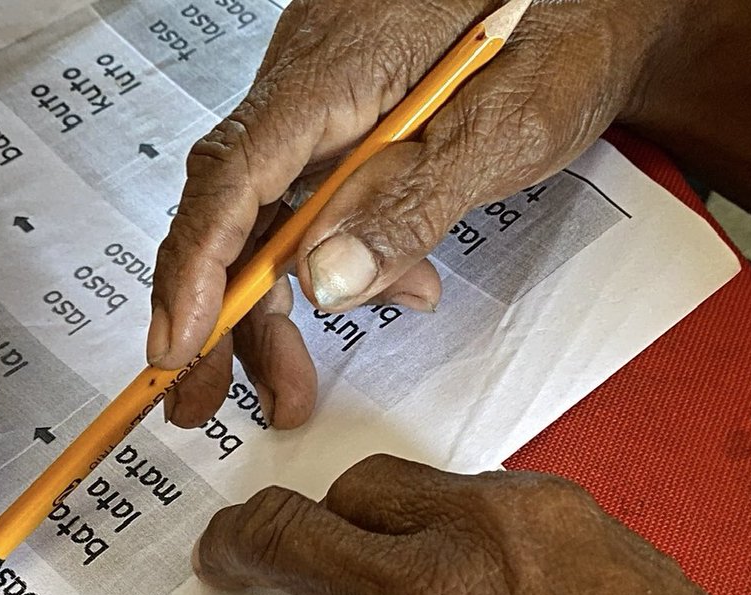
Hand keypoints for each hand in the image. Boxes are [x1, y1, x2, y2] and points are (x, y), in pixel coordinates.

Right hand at [147, 0, 707, 429]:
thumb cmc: (572, 28)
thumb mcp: (506, 128)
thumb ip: (412, 204)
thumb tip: (323, 281)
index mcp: (336, 65)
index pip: (235, 175)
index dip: (197, 270)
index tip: (178, 350)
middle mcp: (307, 77)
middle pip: (230, 210)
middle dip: (216, 317)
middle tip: (203, 402)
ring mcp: (318, 101)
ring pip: (261, 220)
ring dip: (272, 311)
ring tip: (292, 385)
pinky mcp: (338, 121)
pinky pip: (306, 203)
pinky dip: (327, 267)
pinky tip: (384, 292)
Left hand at [196, 456, 750, 594]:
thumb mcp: (608, 573)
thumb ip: (502, 548)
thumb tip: (440, 548)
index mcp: (494, 527)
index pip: (366, 491)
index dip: (343, 513)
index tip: (318, 524)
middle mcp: (425, 592)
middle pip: (285, 540)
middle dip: (245, 541)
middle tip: (224, 553)